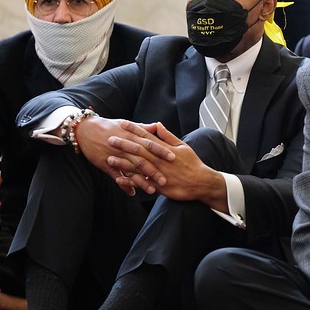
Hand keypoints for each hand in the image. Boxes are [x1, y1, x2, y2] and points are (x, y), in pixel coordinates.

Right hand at [75, 117, 171, 194]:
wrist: (85, 130)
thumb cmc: (108, 126)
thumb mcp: (125, 124)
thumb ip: (142, 128)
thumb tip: (157, 126)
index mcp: (131, 136)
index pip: (150, 144)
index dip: (161, 151)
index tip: (173, 158)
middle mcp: (124, 147)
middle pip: (142, 160)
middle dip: (154, 171)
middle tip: (165, 181)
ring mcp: (115, 156)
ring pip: (130, 171)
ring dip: (141, 181)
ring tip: (152, 190)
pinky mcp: (105, 164)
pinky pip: (116, 176)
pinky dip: (124, 184)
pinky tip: (132, 193)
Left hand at [107, 122, 227, 211]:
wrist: (201, 182)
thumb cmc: (193, 164)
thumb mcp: (182, 146)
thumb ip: (168, 136)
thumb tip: (157, 125)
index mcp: (165, 149)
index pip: (147, 136)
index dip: (134, 129)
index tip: (122, 123)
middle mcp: (159, 160)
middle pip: (139, 150)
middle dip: (123, 143)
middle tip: (109, 138)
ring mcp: (158, 173)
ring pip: (137, 166)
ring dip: (123, 162)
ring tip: (109, 158)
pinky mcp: (158, 185)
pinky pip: (141, 183)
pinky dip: (129, 181)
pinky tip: (118, 179)